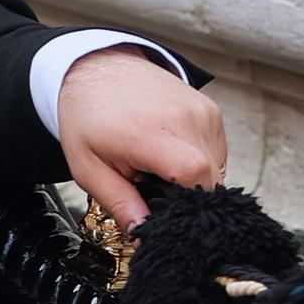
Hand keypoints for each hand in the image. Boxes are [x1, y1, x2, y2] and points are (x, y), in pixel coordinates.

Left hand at [58, 49, 227, 231]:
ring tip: (156, 167)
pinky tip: (168, 153)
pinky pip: (215, 151)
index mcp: (152, 133)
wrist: (94, 67)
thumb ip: (120, 203)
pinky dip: (198, 161)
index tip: (169, 216)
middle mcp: (186, 119)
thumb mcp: (89, 167)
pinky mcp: (210, 110)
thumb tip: (144, 235)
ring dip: (192, 179)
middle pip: (210, 180)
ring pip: (216, 168)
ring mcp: (203, 112)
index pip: (196, 177)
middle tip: (154, 192)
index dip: (188, 206)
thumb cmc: (87, 115)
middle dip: (187, 198)